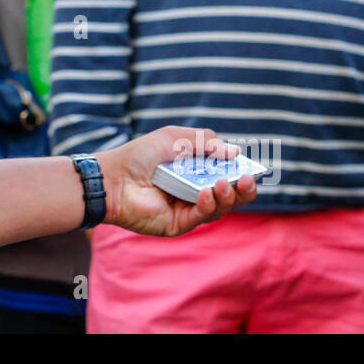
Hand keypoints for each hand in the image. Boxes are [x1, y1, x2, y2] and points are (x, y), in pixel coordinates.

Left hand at [99, 126, 257, 236]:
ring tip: (224, 184)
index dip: (241, 172)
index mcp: (196, 171)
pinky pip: (200, 218)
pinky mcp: (178, 224)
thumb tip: (236, 152)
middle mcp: (195, 191)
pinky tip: (206, 195)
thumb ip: (205, 142)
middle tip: (247, 180)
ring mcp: (187, 208)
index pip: (227, 174)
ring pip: (219, 208)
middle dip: (243, 189)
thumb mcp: (175, 139)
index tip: (251, 168)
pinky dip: (207, 206)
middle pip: (229, 195)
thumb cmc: (140, 155)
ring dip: (226, 196)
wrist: (113, 177)